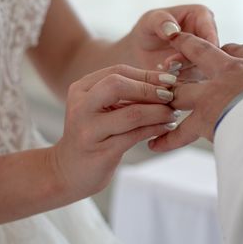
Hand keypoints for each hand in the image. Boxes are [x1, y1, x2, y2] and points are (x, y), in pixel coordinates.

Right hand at [49, 64, 178, 198]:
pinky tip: (166, 128)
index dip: (146, 74)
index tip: (169, 80)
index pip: (117, 72)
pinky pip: (135, 136)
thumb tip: (163, 81)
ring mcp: (89, 131)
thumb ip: (124, 93)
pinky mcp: (101, 152)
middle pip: (118, 85)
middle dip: (150, 89)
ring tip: (173, 113)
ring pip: (132, 114)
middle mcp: (81, 107)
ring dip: (159, 112)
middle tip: (171, 96)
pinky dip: (155, 129)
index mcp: (80, 89)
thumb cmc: (93, 135)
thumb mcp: (100, 108)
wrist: (69, 171)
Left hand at [126, 4, 217, 75]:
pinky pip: (197, 82)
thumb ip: (160, 21)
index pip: (210, 32)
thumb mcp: (149, 21)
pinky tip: (167, 80)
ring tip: (164, 71)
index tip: (182, 51)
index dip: (199, 44)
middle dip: (190, 61)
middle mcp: (209, 37)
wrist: (140, 52)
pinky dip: (183, 83)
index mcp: (203, 16)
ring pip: (205, 70)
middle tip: (168, 65)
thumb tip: (172, 30)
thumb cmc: (147, 30)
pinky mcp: (200, 74)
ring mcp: (207, 57)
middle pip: (210, 53)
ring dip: (185, 74)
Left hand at [148, 33, 242, 150]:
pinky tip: (152, 144)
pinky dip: (166, 138)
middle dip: (185, 50)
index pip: (239, 49)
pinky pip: (179, 130)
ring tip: (153, 95)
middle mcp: (231, 71)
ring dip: (167, 92)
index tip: (224, 52)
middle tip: (173, 51)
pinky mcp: (204, 117)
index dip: (229, 51)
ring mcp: (214, 93)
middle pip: (201, 53)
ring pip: (182, 87)